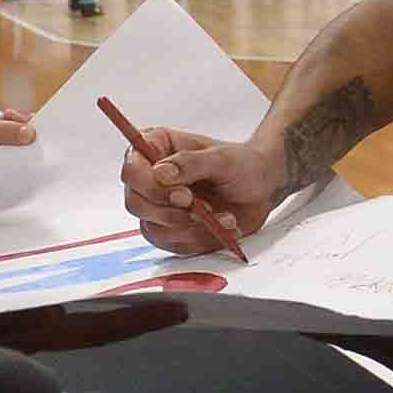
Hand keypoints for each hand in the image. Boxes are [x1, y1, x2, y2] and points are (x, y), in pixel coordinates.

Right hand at [118, 123, 284, 252]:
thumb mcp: (222, 158)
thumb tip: (160, 173)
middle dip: (170, 211)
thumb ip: (191, 162)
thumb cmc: (241, 165)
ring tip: (222, 216)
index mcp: (156, 148)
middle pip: (135, 202)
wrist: (260, 188)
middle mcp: (150, 178)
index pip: (132, 169)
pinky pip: (171, 244)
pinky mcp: (170, 230)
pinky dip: (199, 239)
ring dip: (190, 227)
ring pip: (152, 227)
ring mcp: (158, 206)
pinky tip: (221, 227)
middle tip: (201, 207)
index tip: (183, 194)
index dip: (150, 186)